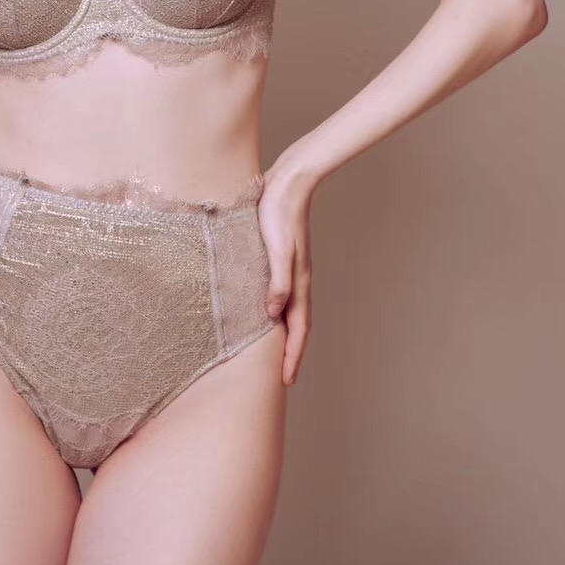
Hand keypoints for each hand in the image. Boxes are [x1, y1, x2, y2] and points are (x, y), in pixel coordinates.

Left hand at [257, 158, 317, 385]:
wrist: (288, 182)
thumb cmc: (278, 213)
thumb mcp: (277, 249)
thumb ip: (277, 281)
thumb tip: (273, 314)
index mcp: (299, 282)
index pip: (298, 329)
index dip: (292, 356)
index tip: (286, 381)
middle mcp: (298, 280)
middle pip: (297, 325)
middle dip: (291, 353)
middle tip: (283, 378)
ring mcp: (292, 270)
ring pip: (290, 311)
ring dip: (284, 334)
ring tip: (274, 352)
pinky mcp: (281, 258)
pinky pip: (282, 295)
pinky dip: (277, 312)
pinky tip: (266, 312)